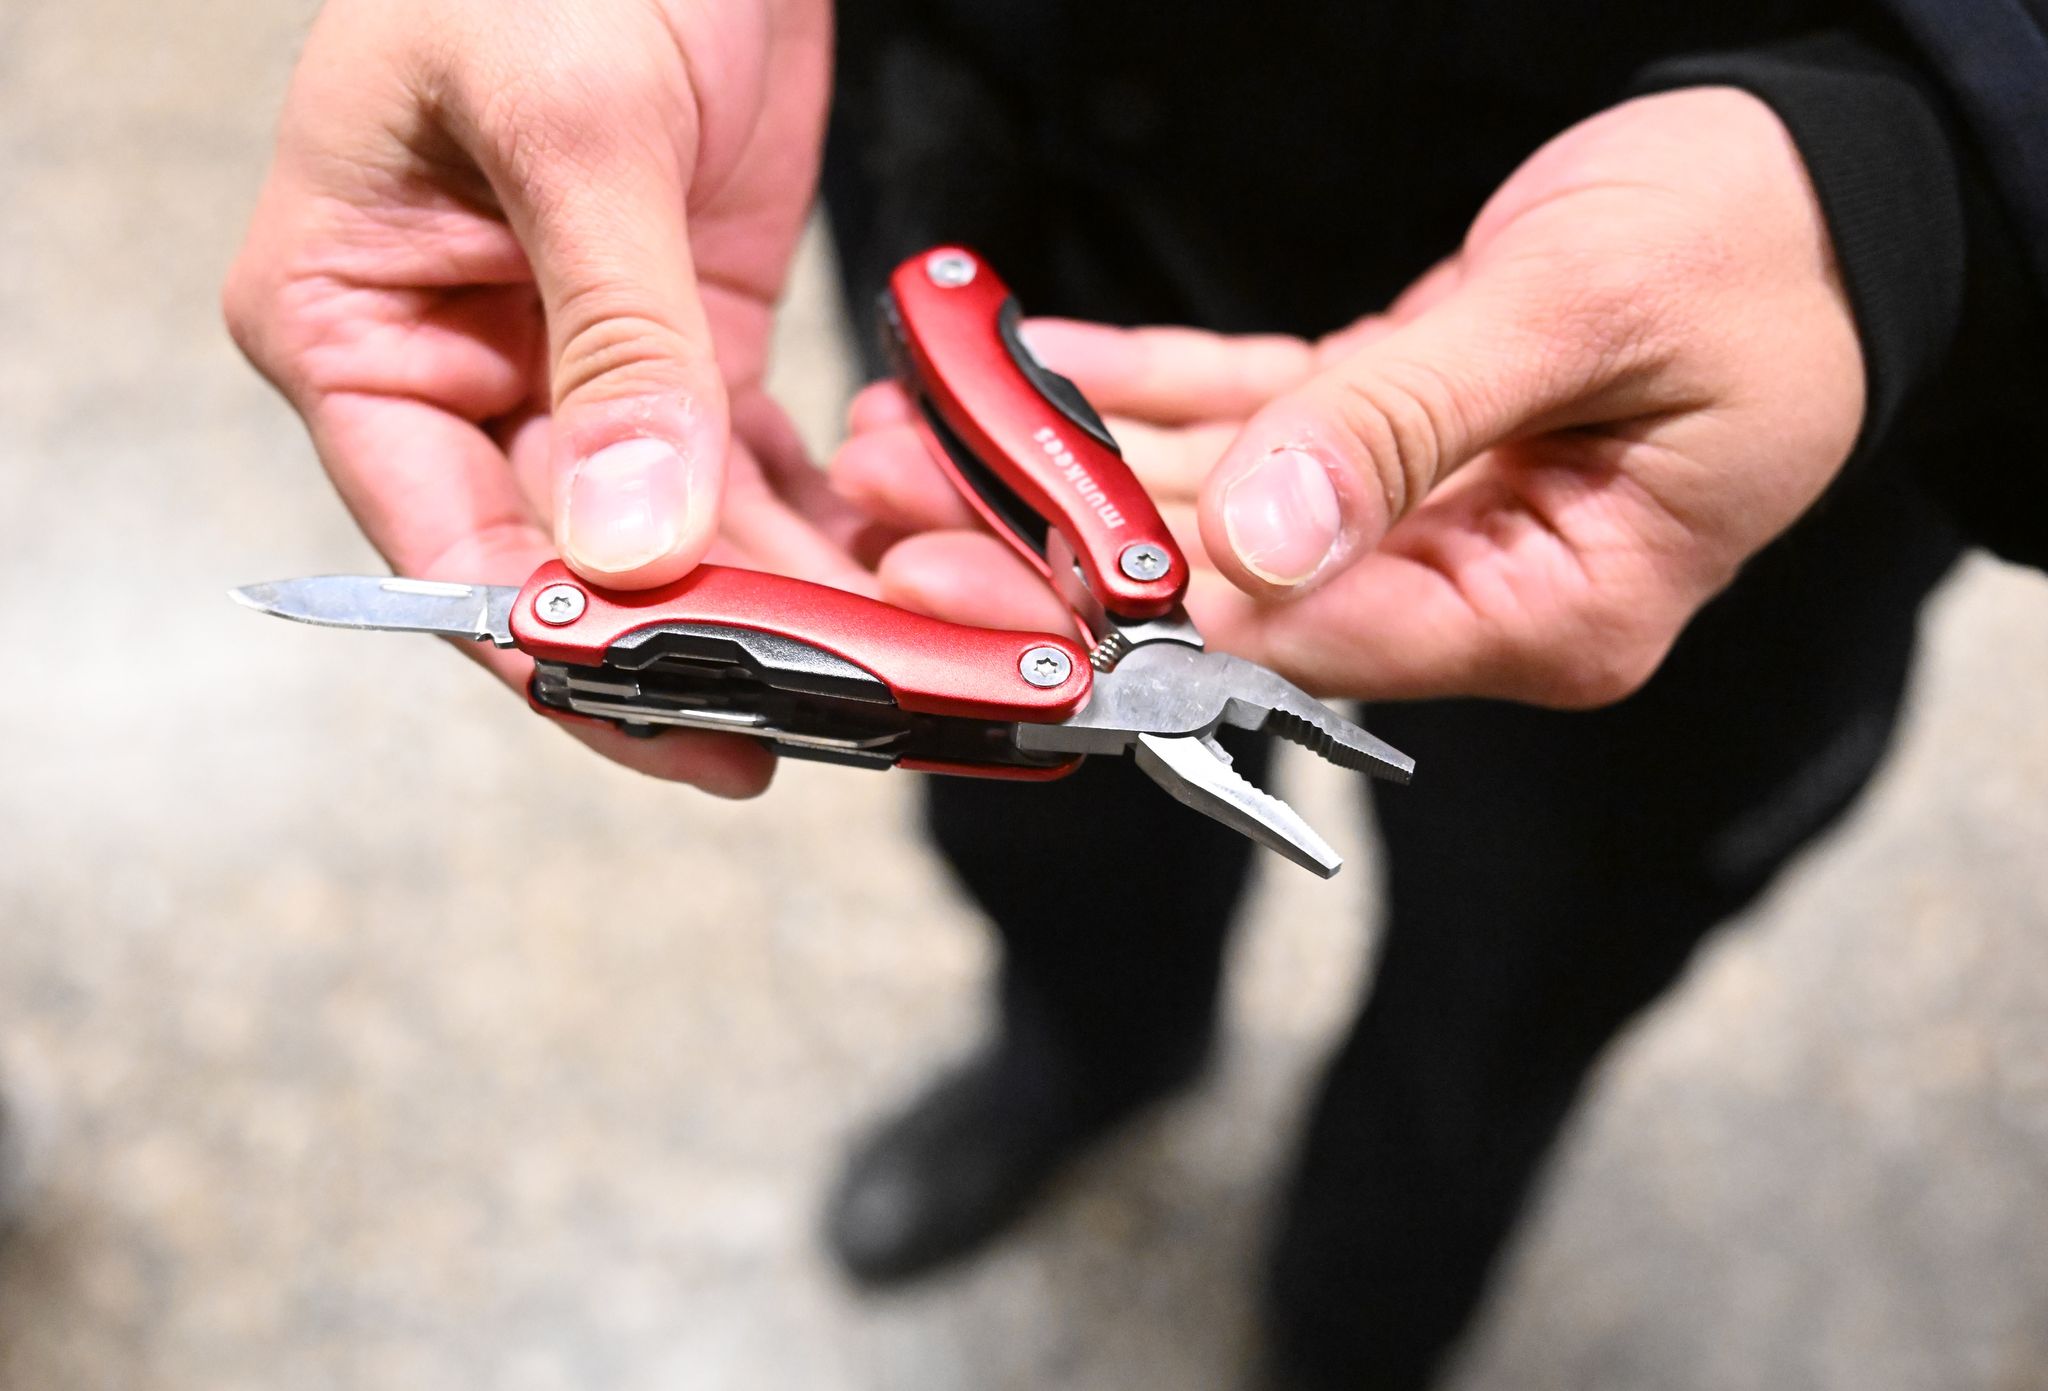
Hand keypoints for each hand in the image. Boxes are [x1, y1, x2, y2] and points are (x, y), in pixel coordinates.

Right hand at [225, 0, 861, 795]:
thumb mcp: (579, 126)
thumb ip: (613, 338)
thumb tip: (629, 542)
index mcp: (352, 324)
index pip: (446, 543)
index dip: (567, 646)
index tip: (691, 716)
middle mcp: (453, 370)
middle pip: (572, 567)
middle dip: (704, 644)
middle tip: (829, 714)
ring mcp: (574, 370)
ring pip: (674, 541)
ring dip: (785, 603)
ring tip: (901, 661)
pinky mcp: (681, 351)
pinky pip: (742, 477)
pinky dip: (817, 527)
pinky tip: (893, 568)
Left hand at [833, 89, 1865, 707]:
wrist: (1823, 188)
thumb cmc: (1753, 249)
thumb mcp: (1577, 321)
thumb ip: (1405, 429)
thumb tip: (1254, 545)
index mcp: (1553, 613)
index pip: (1315, 640)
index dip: (1150, 614)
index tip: (997, 581)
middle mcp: (1478, 590)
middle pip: (1241, 588)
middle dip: (1070, 542)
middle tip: (904, 497)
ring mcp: (1431, 524)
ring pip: (1224, 508)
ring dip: (1081, 467)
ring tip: (921, 432)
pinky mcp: (1398, 444)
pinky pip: (1255, 428)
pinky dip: (1155, 399)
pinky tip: (1038, 371)